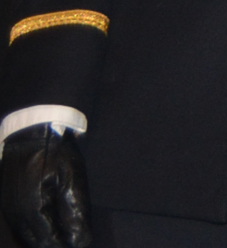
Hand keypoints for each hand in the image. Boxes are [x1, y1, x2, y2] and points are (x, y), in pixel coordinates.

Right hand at [2, 124, 89, 247]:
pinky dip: (30, 228)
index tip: (79, 244)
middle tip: (69, 242)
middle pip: (33, 239)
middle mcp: (14, 212)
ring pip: (23, 232)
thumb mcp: (71, 178)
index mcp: (31, 210)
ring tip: (59, 237)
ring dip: (40, 237)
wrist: (31, 130)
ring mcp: (7, 205)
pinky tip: (43, 225)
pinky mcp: (6, 198)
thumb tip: (80, 239)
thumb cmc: (55, 152)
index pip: (47, 240)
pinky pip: (17, 222)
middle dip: (51, 243)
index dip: (64, 244)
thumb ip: (75, 211)